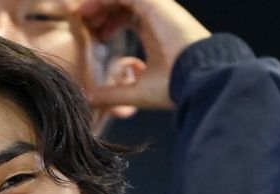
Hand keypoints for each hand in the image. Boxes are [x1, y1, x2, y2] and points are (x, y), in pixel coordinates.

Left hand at [78, 0, 209, 110]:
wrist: (197, 78)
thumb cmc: (174, 87)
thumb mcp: (136, 92)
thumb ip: (112, 94)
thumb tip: (90, 99)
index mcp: (153, 32)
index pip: (126, 16)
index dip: (106, 22)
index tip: (92, 36)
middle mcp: (155, 16)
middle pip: (121, 2)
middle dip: (99, 10)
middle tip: (83, 23)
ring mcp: (156, 7)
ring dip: (99, 2)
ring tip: (82, 14)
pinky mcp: (154, 3)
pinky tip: (89, 9)